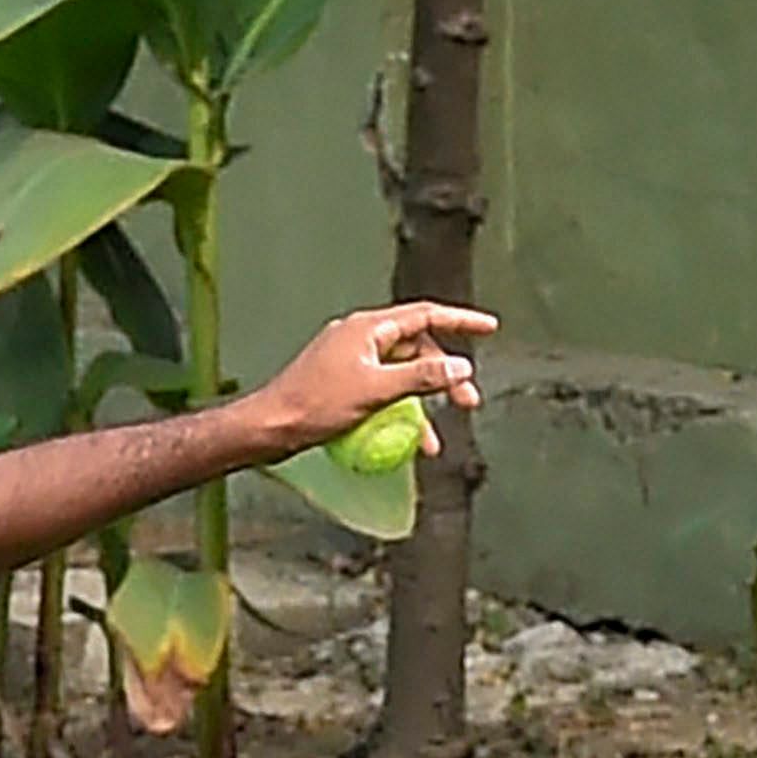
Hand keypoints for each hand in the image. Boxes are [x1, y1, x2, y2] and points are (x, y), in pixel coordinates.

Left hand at [246, 302, 492, 461]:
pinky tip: (405, 442)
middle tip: (467, 403)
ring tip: (433, 440)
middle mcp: (359, 338)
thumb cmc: (313, 405)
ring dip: (421, 405)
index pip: (425, 316)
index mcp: (367, 328)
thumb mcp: (376, 390)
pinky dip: (396, 413)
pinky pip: (379, 393)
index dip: (460, 321)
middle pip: (416, 349)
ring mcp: (348, 362)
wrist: (266, 429)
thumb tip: (460, 367)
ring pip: (399, 376)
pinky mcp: (339, 386)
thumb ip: (421, 377)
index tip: (489, 328)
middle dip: (444, 377)